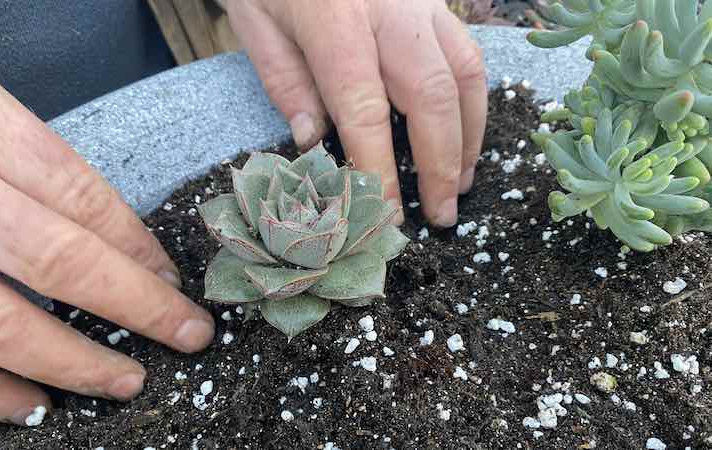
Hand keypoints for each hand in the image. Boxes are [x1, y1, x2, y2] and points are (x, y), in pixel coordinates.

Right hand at [0, 73, 213, 424]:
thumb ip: (16, 162)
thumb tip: (105, 235)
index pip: (73, 188)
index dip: (133, 238)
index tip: (173, 277)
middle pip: (56, 255)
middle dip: (133, 304)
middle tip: (187, 335)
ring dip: (70, 359)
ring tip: (124, 381)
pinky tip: (33, 404)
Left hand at [226, 0, 486, 226]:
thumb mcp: (254, 20)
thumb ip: (285, 81)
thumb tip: (314, 143)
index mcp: (336, 21)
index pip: (365, 111)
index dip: (379, 169)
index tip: (387, 215)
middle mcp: (391, 11)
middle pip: (433, 97)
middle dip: (443, 164)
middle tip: (443, 214)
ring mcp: (422, 1)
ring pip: (466, 73)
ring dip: (470, 135)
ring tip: (464, 181)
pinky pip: (467, 52)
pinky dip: (473, 100)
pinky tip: (464, 130)